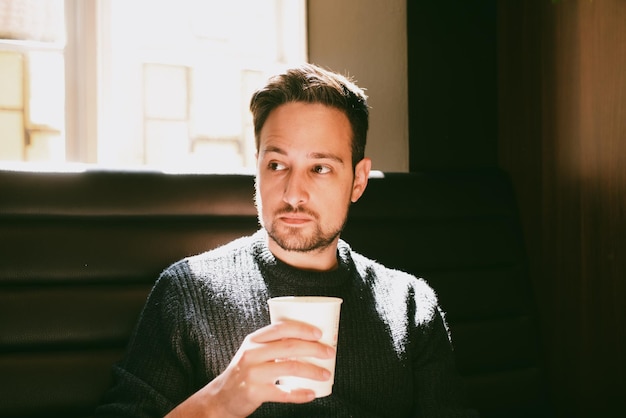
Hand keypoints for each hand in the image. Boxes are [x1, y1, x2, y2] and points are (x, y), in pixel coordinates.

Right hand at [166, 320, 334, 417]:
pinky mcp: (255, 392)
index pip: (281, 328)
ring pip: (290, 367)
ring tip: (326, 373)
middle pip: (290, 346)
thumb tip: (308, 341)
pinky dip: (300, 394)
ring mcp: (253, 373)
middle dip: (314, 348)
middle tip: (329, 352)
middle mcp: (252, 354)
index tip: (319, 333)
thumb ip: (273, 345)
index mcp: (254, 340)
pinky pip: (283, 393)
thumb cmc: (243, 372)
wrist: (221, 397)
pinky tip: (311, 393)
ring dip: (313, 370)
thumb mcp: (252, 352)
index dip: (302, 329)